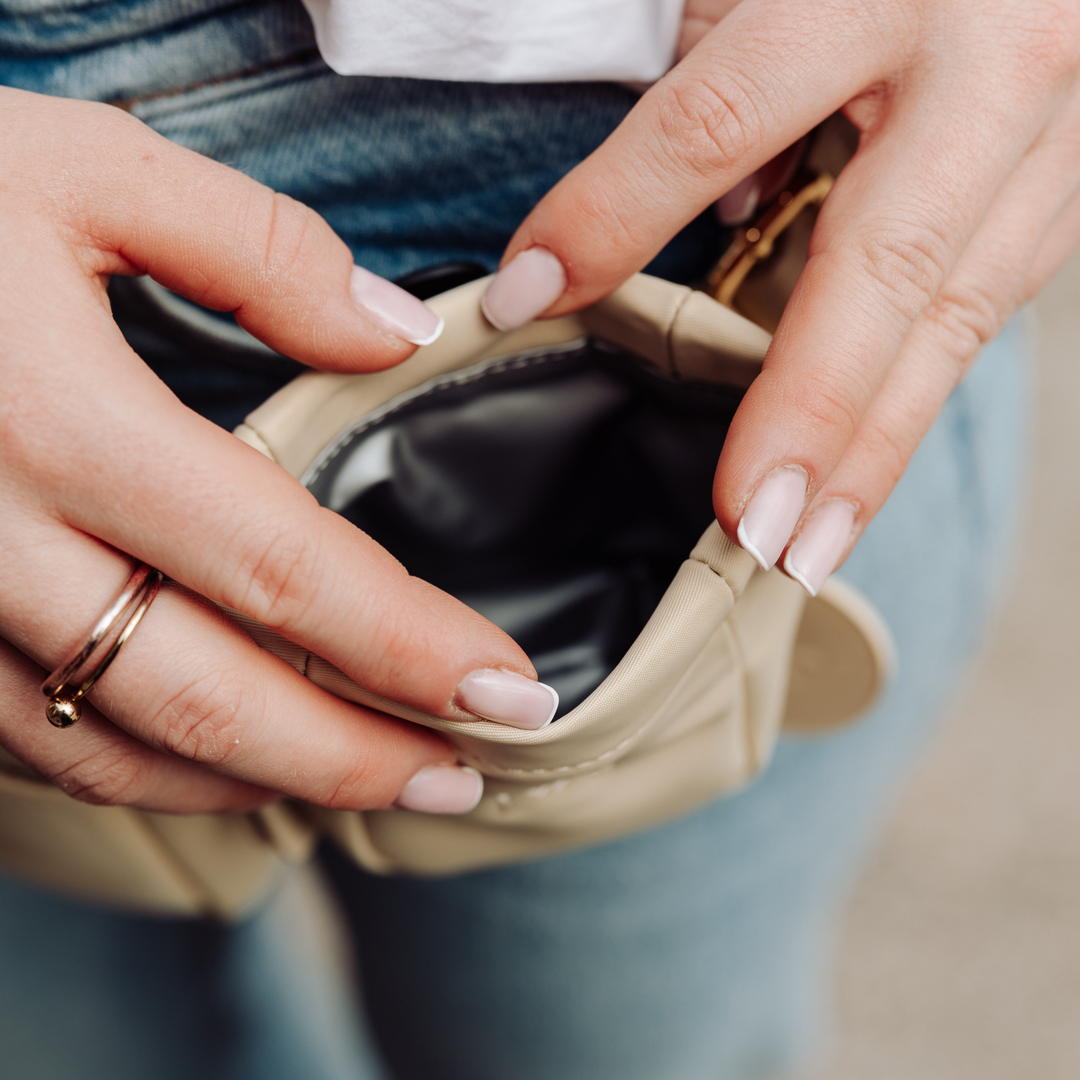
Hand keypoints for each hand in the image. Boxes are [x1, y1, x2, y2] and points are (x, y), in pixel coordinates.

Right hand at [0, 88, 556, 815]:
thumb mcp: (81, 169)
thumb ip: (258, 251)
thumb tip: (396, 334)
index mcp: (57, 422)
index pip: (285, 571)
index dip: (410, 648)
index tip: (508, 691)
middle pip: (211, 702)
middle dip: (353, 759)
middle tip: (462, 776)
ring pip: (112, 751)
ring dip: (254, 785)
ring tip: (365, 784)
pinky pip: (26, 740)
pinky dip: (138, 768)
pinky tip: (215, 759)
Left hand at [482, 0, 1079, 593]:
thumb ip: (725, 65)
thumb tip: (701, 211)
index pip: (716, 122)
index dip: (614, 216)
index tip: (528, 296)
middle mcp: (990, 59)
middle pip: (884, 265)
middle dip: (809, 409)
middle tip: (753, 527)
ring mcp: (1056, 129)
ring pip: (957, 313)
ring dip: (877, 444)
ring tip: (811, 545)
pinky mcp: (1071, 183)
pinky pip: (988, 302)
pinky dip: (915, 392)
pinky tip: (864, 465)